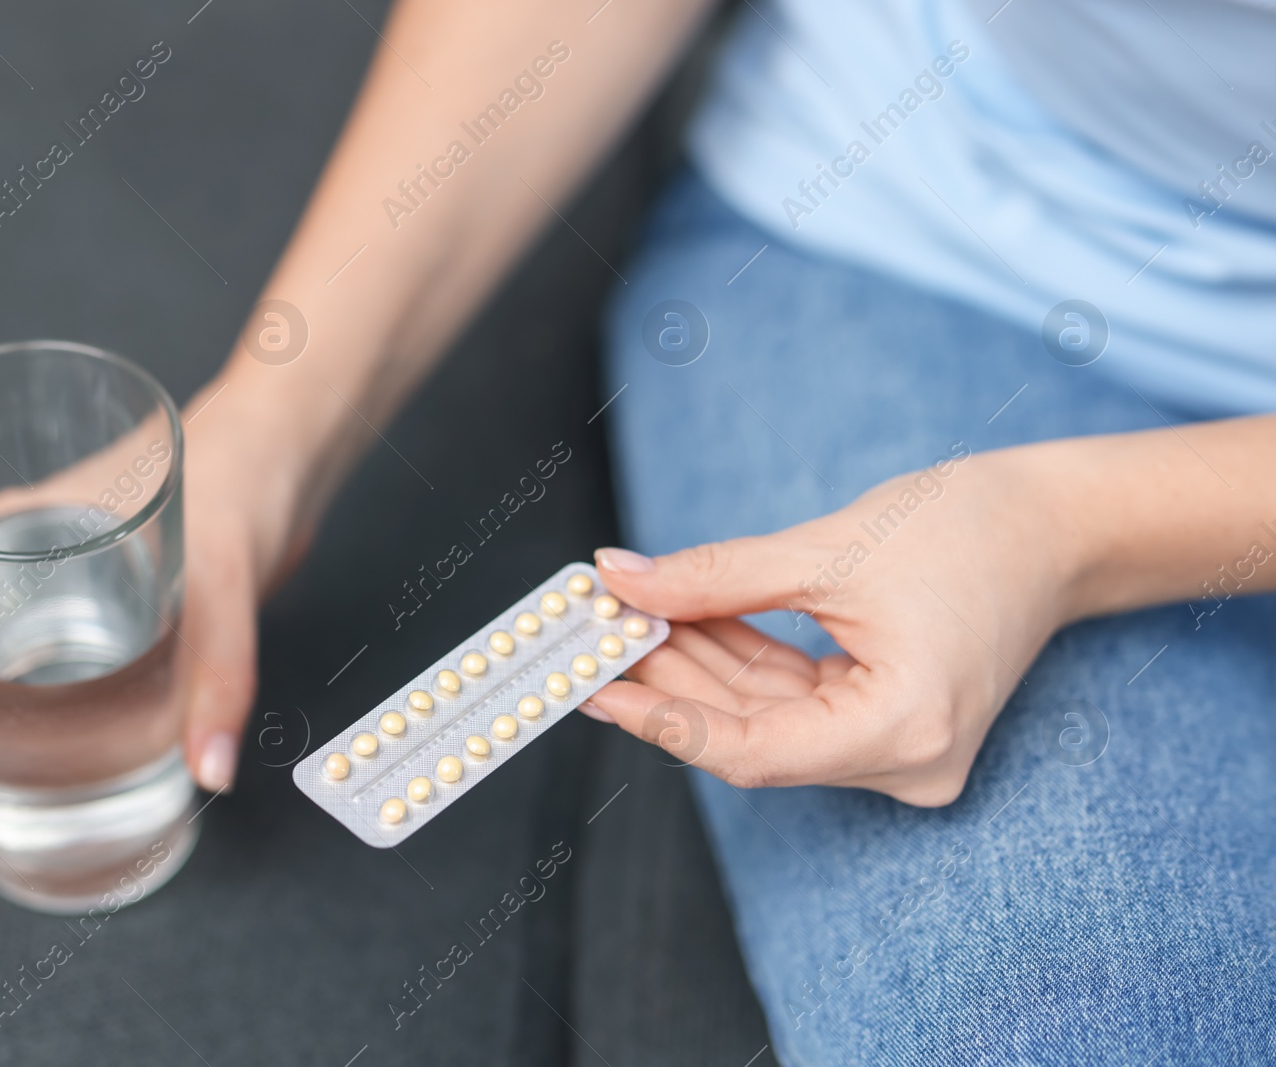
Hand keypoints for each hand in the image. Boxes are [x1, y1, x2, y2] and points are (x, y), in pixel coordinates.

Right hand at [0, 384, 305, 859]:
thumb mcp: (227, 580)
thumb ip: (222, 674)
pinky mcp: (77, 637)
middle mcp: (5, 572)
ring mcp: (35, 607)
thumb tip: (210, 769)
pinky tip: (0, 796)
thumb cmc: (233, 487)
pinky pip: (8, 692)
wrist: (271, 464)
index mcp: (10, 534)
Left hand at [583, 448, 1079, 805]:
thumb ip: (716, 576)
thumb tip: (620, 580)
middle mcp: (907, 761)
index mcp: (905, 729)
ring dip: (701, 666)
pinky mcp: (893, 725)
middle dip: (673, 677)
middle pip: (754, 736)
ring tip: (635, 615)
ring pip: (770, 718)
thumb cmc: (970, 528)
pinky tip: (688, 620)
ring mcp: (902, 750)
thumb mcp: (828, 548)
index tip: (595, 686)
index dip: (663, 720)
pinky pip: (798, 702)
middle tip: (600, 635)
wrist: (1058, 527)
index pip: (752, 752)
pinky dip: (744, 662)